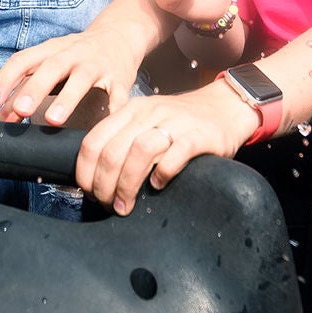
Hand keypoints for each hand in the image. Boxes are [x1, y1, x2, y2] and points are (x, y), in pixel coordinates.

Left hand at [0, 24, 142, 126]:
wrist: (119, 35)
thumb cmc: (75, 56)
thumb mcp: (49, 65)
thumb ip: (25, 90)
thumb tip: (0, 118)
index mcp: (50, 51)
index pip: (22, 61)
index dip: (5, 81)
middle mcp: (72, 54)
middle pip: (51, 68)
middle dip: (34, 89)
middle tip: (20, 110)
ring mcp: (97, 65)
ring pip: (81, 79)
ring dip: (67, 98)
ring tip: (53, 120)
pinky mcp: (120, 77)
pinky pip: (117, 94)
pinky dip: (113, 109)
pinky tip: (105, 125)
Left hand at [75, 82, 257, 214]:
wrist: (225, 107)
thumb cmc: (181, 124)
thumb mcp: (146, 123)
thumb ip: (123, 141)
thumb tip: (95, 178)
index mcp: (130, 111)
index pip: (93, 141)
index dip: (85, 172)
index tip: (90, 193)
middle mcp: (149, 113)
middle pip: (113, 151)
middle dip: (104, 185)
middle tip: (109, 205)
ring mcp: (175, 122)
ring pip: (140, 151)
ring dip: (127, 184)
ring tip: (126, 205)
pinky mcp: (200, 135)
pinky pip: (176, 153)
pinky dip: (163, 173)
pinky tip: (159, 186)